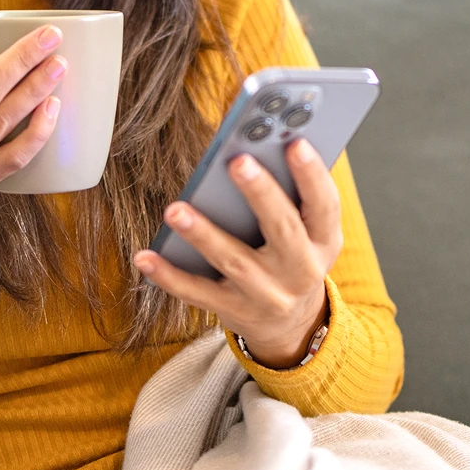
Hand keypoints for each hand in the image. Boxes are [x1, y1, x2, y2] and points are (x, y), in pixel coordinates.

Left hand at [133, 139, 342, 368]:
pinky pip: (198, 292)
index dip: (312, 175)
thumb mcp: (309, 231)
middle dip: (260, 194)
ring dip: (203, 234)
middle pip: (283, 230)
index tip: (295, 143)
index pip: (324, 206)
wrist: (290, 325)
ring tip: (175, 209)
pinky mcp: (234, 310)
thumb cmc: (292, 257)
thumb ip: (292, 194)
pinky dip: (169, 276)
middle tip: (237, 162)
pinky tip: (144, 256)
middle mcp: (301, 271)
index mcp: (323, 241)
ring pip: (234, 261)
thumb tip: (259, 144)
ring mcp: (267, 295)